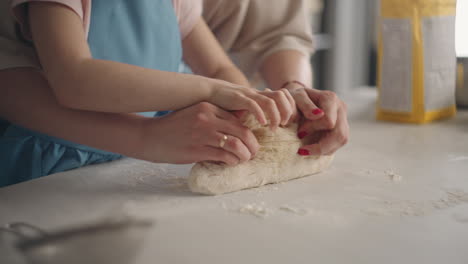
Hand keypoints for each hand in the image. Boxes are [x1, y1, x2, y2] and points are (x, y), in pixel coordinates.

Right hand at [139, 102, 259, 164]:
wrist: (150, 137)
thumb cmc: (174, 127)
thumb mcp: (195, 114)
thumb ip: (215, 116)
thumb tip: (240, 122)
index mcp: (208, 107)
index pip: (238, 119)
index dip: (248, 132)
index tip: (250, 141)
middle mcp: (207, 118)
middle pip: (242, 131)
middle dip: (252, 145)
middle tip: (253, 153)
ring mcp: (202, 134)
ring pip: (236, 145)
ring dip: (245, 155)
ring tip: (244, 159)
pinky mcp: (197, 150)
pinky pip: (224, 156)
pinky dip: (232, 161)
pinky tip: (231, 163)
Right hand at [207, 80, 294, 128]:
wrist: (205, 93)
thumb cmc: (225, 104)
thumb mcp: (241, 109)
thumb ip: (251, 115)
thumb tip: (258, 131)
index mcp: (259, 95)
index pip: (282, 95)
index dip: (289, 107)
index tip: (288, 122)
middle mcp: (256, 93)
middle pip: (281, 95)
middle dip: (287, 110)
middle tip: (285, 125)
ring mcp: (247, 95)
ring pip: (270, 101)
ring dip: (276, 115)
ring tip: (274, 128)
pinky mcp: (237, 98)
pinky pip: (253, 104)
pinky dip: (260, 113)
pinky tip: (262, 123)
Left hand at [286, 85, 348, 154]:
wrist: (299, 99)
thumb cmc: (295, 98)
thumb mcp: (296, 97)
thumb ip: (305, 104)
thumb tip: (317, 114)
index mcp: (330, 98)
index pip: (328, 121)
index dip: (313, 129)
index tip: (299, 133)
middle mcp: (340, 108)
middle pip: (340, 134)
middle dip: (321, 146)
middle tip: (302, 150)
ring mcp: (343, 118)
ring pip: (342, 140)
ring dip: (324, 149)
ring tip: (307, 150)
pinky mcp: (342, 128)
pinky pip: (339, 143)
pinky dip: (326, 149)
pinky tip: (313, 148)